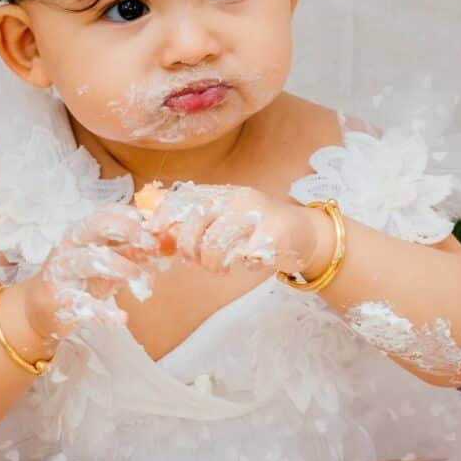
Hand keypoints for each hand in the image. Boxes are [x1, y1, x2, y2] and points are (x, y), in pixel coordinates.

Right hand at [18, 200, 160, 339]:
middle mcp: (70, 246)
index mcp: (82, 233)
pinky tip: (122, 319)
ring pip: (90, 260)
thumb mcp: (109, 263)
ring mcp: (63, 272)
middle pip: (96, 226)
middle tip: (151, 243)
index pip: (105, 213)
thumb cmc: (80, 280)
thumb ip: (134, 253)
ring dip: (122, 268)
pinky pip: (83, 303)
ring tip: (143, 282)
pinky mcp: (60, 300)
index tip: (154, 224)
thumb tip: (166, 242)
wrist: (41, 309)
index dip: (131, 216)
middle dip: (127, 230)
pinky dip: (105, 313)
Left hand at [142, 183, 321, 278]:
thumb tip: (157, 227)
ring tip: (220, 267)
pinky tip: (251, 261)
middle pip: (196, 222)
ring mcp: (258, 215)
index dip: (165, 214)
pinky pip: (246, 256)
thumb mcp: (229, 216)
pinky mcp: (275, 234)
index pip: (186, 197)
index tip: (154, 232)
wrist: (306, 232)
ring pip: (216, 243)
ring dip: (213, 263)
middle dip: (188, 248)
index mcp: (225, 193)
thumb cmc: (260, 228)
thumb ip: (199, 220)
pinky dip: (245, 264)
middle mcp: (239, 199)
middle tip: (195, 261)